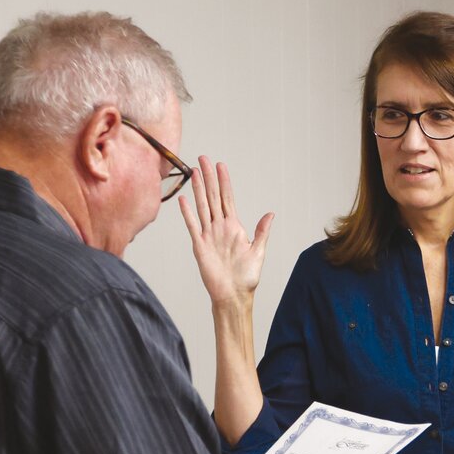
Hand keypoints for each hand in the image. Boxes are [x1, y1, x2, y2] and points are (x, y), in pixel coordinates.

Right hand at [178, 156, 273, 304]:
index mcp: (234, 227)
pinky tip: (183, 200)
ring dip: (198, 189)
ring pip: (202, 207)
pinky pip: (192, 226)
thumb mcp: (258, 252)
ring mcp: (209, 235)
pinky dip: (188, 213)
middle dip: (208, 177)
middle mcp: (220, 228)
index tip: (220, 165)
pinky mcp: (200, 246)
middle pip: (212, 197)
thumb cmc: (247, 277)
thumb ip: (261, 232)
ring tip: (194, 172)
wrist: (233, 295)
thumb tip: (270, 214)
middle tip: (203, 159)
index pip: (227, 199)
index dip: (224, 182)